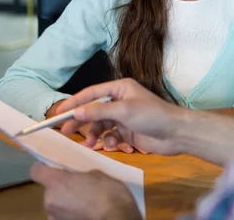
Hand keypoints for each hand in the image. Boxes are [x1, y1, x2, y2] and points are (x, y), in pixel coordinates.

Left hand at [30, 162, 140, 219]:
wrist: (117, 219)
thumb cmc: (109, 193)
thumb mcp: (98, 175)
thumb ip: (82, 175)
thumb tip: (78, 178)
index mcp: (57, 182)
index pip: (36, 171)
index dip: (44, 168)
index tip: (54, 167)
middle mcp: (50, 200)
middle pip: (49, 189)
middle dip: (62, 188)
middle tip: (80, 186)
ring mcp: (54, 217)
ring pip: (56, 204)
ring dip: (66, 202)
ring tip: (85, 203)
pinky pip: (62, 216)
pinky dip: (70, 214)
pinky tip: (85, 213)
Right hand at [57, 78, 186, 155]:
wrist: (175, 134)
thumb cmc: (152, 115)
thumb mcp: (124, 111)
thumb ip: (98, 111)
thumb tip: (75, 112)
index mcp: (120, 88)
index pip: (91, 93)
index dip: (74, 102)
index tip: (58, 113)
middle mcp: (120, 100)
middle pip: (93, 110)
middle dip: (81, 121)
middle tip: (65, 132)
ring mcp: (123, 116)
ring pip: (100, 124)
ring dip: (95, 134)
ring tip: (91, 144)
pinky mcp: (127, 131)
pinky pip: (110, 135)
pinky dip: (109, 140)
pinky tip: (113, 145)